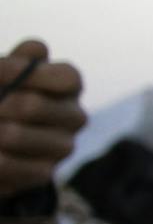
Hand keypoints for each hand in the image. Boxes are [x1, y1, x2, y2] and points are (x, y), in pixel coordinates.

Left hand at [0, 40, 86, 197]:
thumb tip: (36, 50)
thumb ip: (16, 62)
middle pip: (32, 106)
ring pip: (13, 135)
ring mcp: (63, 147)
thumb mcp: (5, 74)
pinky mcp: (45, 173)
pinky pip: (7, 164)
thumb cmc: (2, 94)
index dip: (26, 73)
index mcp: (69, 87)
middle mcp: (74, 116)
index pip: (67, 77)